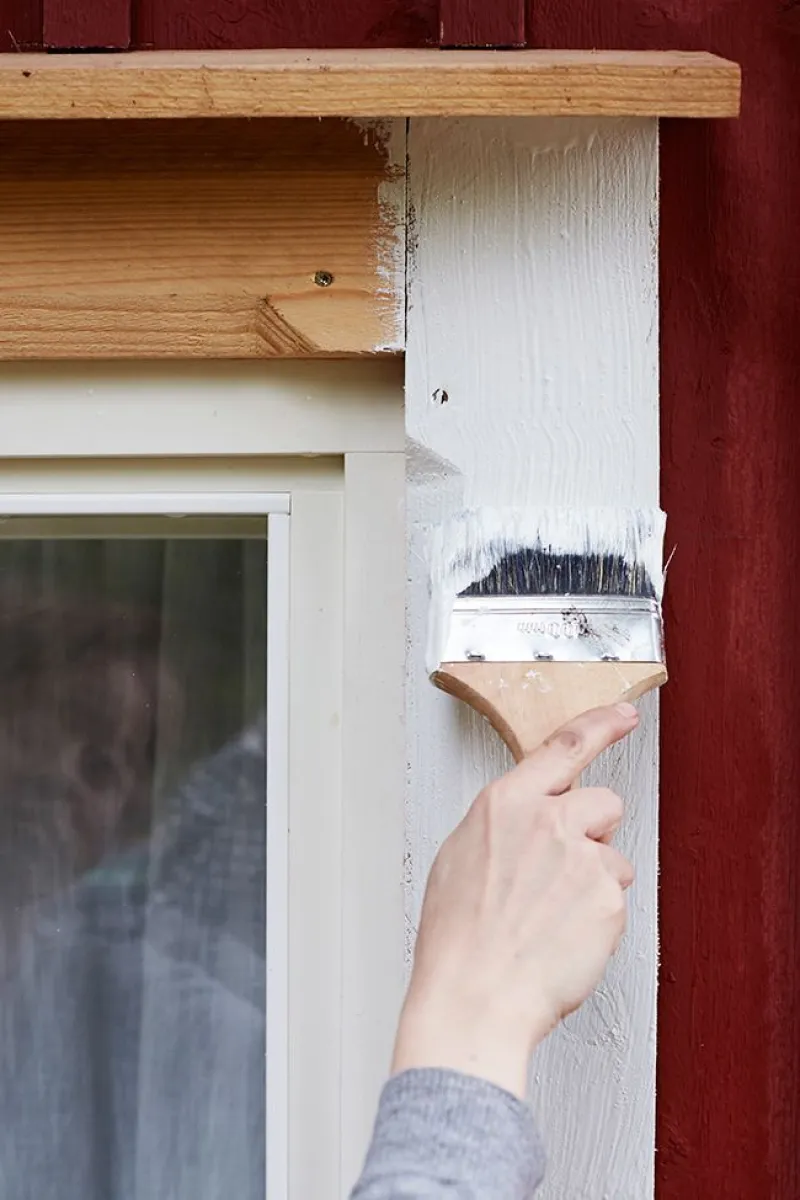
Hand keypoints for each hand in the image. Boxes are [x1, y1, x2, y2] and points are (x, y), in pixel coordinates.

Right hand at [392, 702, 637, 1098]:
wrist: (474, 998)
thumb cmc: (458, 940)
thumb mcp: (459, 858)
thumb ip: (502, 826)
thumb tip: (524, 821)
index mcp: (505, 803)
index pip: (565, 746)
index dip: (602, 725)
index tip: (624, 715)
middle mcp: (547, 819)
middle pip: (603, 802)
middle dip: (594, 833)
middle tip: (562, 875)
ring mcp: (581, 857)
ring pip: (614, 857)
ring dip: (596, 881)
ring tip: (554, 918)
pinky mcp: (607, 897)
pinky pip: (616, 899)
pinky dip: (598, 920)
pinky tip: (564, 940)